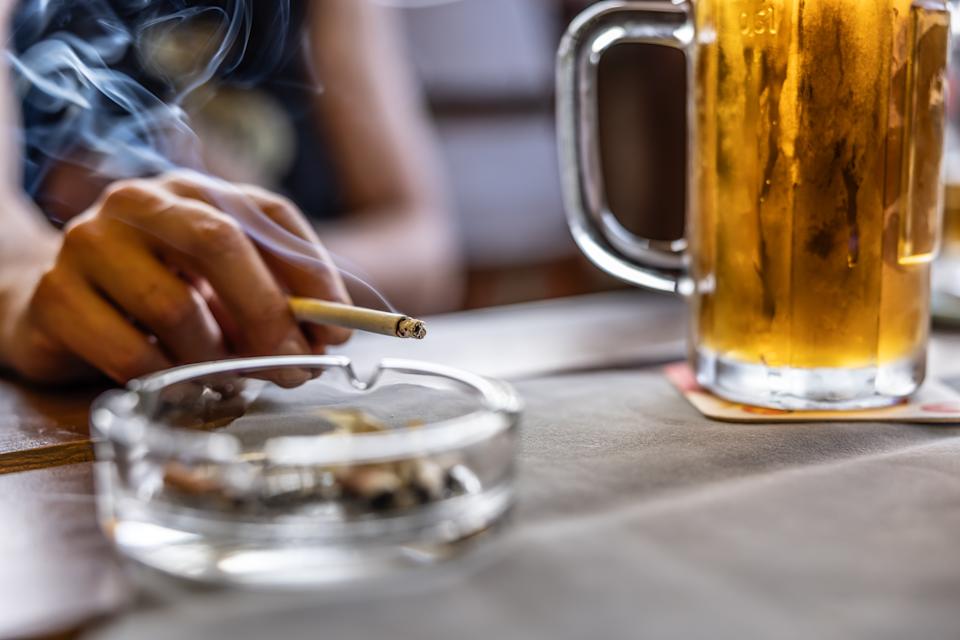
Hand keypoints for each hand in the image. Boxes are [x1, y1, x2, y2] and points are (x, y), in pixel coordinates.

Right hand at [0, 171, 351, 383]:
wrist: (53, 305)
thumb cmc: (156, 292)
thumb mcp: (221, 284)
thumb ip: (273, 298)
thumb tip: (326, 338)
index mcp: (193, 192)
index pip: (268, 217)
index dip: (313, 275)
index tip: (338, 330)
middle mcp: (139, 203)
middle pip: (219, 244)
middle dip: (269, 315)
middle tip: (298, 366)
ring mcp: (89, 245)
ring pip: (176, 309)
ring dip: (218, 359)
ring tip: (231, 380)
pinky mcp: (56, 298)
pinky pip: (131, 354)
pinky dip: (170, 379)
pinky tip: (181, 384)